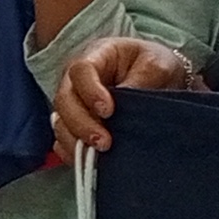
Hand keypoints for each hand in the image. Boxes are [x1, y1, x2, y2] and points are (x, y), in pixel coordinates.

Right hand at [54, 36, 203, 148]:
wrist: (159, 79)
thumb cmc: (155, 65)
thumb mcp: (158, 64)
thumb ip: (143, 79)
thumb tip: (126, 101)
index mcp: (96, 56)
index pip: (81, 70)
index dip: (90, 91)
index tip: (108, 110)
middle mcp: (77, 80)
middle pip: (64, 99)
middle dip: (81, 124)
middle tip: (103, 142)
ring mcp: (74, 103)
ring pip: (60, 122)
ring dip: (76, 142)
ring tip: (99, 156)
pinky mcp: (76, 126)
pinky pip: (64, 141)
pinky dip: (72, 153)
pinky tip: (88, 162)